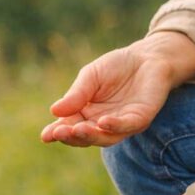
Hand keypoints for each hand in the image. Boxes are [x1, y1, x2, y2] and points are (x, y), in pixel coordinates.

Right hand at [41, 32, 194, 147]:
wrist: (148, 56)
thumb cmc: (117, 67)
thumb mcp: (90, 77)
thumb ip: (76, 94)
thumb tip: (54, 111)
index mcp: (86, 115)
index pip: (69, 128)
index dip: (57, 132)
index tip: (46, 135)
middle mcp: (102, 125)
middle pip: (84, 137)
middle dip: (71, 136)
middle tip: (60, 132)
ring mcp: (122, 124)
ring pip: (104, 138)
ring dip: (90, 135)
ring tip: (76, 130)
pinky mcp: (141, 119)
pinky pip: (126, 126)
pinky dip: (114, 126)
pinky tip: (103, 122)